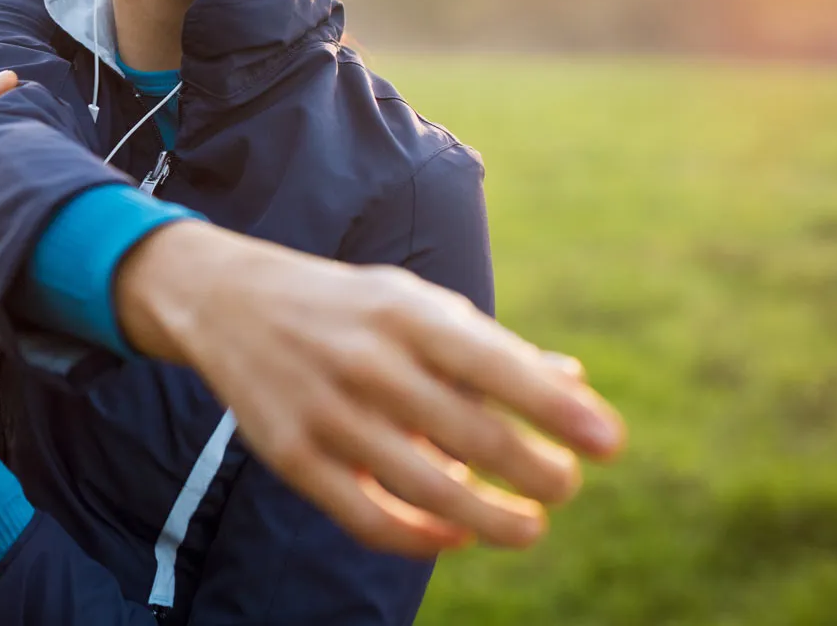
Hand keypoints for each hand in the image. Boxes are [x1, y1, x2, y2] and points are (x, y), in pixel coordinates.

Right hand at [115, 221, 625, 556]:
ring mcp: (326, 412)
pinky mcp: (292, 455)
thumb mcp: (415, 306)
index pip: (497, 365)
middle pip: (473, 438)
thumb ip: (492, 349)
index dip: (558, 409)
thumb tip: (574, 389)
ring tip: (529, 528)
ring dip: (492, 520)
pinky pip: (367, 517)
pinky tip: (455, 536)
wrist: (225, 300)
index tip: (610, 443)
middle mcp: (368, 361)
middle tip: (565, 486)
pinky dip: (421, 536)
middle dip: (537, 472)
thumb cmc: (347, 307)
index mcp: (407, 314)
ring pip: (426, 489)